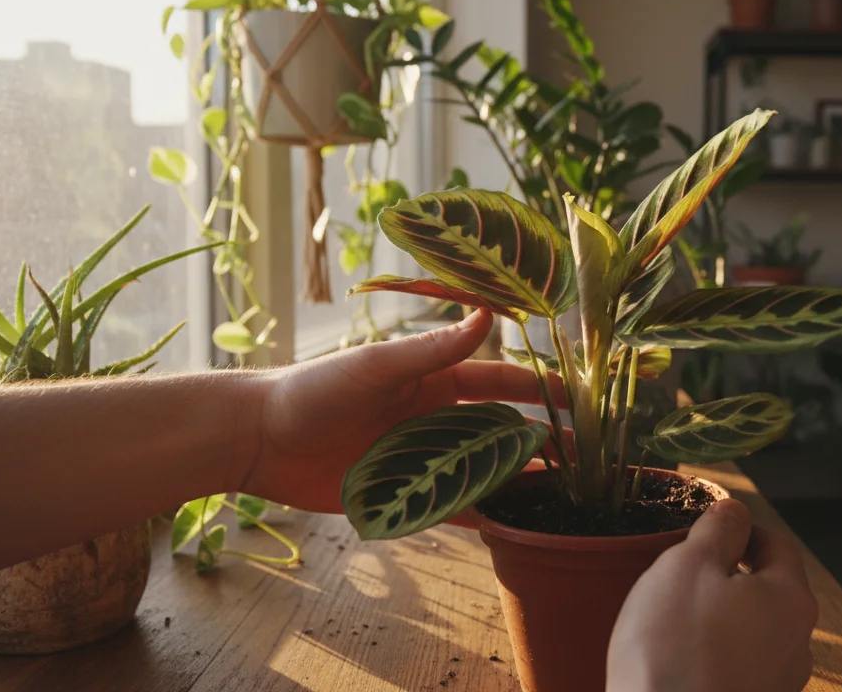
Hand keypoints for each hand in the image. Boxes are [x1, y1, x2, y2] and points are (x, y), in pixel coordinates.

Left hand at [235, 310, 557, 512]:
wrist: (259, 438)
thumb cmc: (315, 390)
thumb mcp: (378, 365)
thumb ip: (433, 348)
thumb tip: (488, 314)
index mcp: (432, 380)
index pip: (499, 380)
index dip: (538, 386)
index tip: (577, 397)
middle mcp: (434, 418)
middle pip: (499, 429)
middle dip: (538, 440)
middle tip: (582, 457)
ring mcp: (421, 459)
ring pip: (483, 470)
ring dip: (517, 480)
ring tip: (561, 496)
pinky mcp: (403, 495)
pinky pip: (453, 507)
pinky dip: (483, 514)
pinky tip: (513, 527)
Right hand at [607, 499, 816, 691]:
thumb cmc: (674, 648)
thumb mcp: (688, 565)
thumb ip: (717, 530)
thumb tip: (735, 510)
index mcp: (790, 600)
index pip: (778, 547)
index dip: (744, 531)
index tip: (714, 530)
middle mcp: (797, 646)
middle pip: (768, 594)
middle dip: (730, 579)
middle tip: (684, 574)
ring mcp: (778, 687)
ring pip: (753, 636)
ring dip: (721, 623)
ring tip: (675, 623)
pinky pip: (737, 672)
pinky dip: (713, 660)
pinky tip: (679, 663)